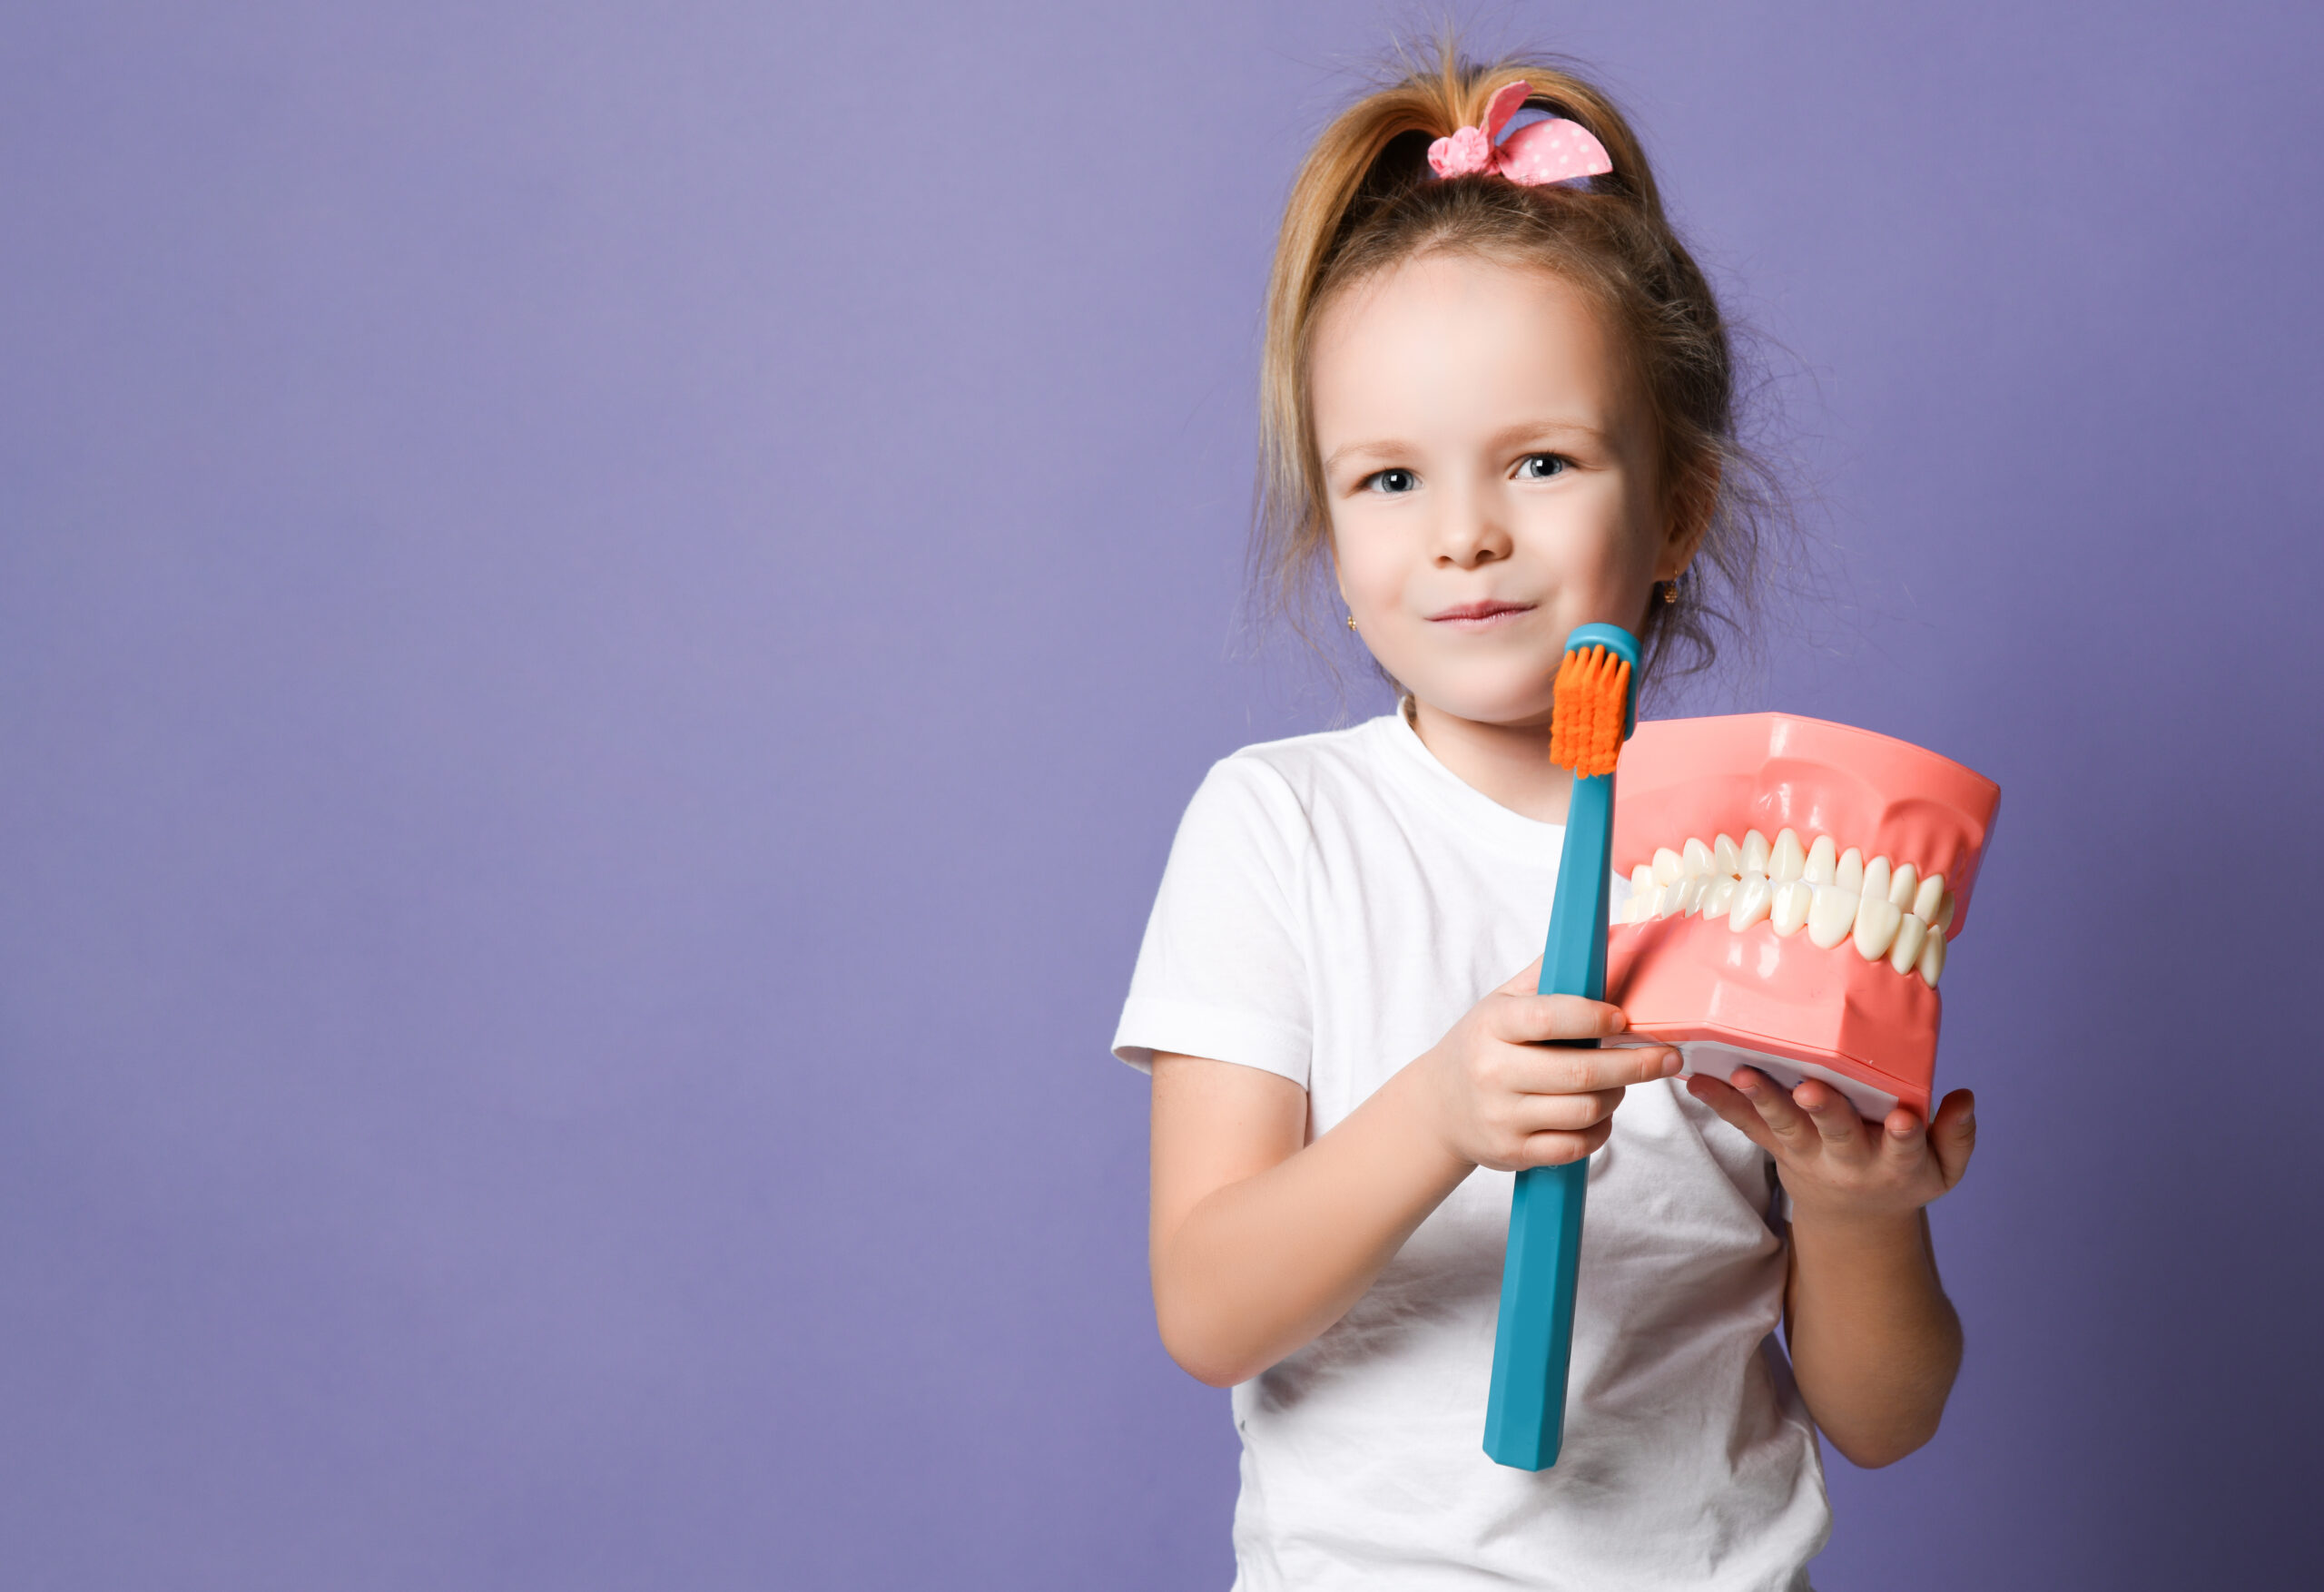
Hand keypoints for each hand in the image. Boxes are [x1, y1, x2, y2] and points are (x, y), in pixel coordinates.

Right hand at [1414, 959, 1681, 1172]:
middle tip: (1668, 1058)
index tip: (1623, 1018)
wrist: (1439, 1105)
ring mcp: (1501, 1116)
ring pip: (1584, 1111)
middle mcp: (1492, 1071)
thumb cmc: (1484, 1044)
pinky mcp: (1512, 1152)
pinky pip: (1575, 1147)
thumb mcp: (1503, 1001)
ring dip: (1617, 1096)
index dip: (1593, 1017)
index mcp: (1492, 1024)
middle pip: (1580, 1073)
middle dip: (1634, 1065)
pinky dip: (1600, 1131)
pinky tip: (1600, 1114)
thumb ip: (1548, 974)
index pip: (1549, 1018)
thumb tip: (1602, 937)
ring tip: (1622, 1083)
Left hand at [1685, 1069, 1975, 1227]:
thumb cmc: (1903, 1175)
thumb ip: (1957, 1136)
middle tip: (1811, 1091)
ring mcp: (1807, 1154)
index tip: (1902, 1118)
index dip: (1904, 1135)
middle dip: (1825, 1112)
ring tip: (1743, 1074)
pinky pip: (1747, 1125)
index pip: (1903, 1148)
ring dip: (1763, 1099)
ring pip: (1784, 1127)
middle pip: (1836, 1134)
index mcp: (1895, 1163)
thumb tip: (1965, 1098)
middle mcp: (1848, 1160)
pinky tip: (1697, 1081)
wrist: (1854, 1218)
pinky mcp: (1777, 1147)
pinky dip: (1722, 1103)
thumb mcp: (1941, 1169)